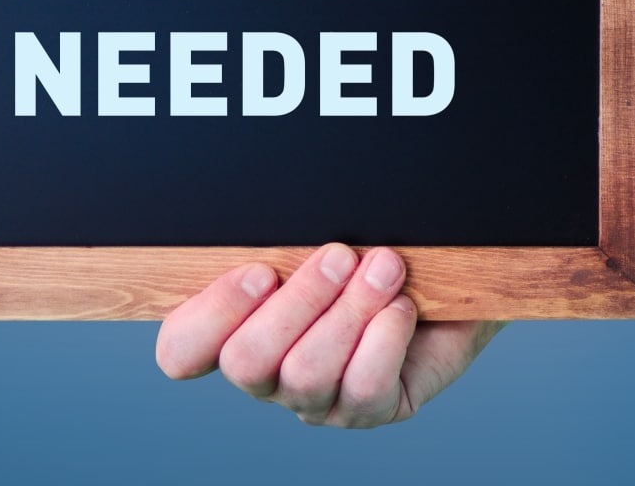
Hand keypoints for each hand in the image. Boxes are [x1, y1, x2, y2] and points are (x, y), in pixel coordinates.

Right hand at [155, 243, 503, 427]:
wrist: (452, 267)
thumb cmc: (371, 244)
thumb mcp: (320, 232)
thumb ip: (286, 236)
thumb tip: (278, 223)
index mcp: (238, 325)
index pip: (182, 349)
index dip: (210, 314)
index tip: (260, 270)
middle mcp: (270, 373)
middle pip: (246, 361)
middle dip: (299, 300)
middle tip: (340, 254)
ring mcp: (318, 399)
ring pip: (307, 373)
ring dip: (351, 308)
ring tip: (386, 267)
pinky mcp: (371, 410)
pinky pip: (364, 387)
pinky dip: (386, 336)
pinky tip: (403, 306)